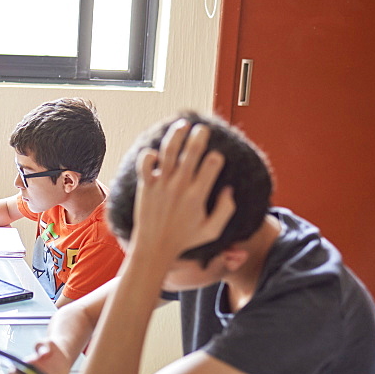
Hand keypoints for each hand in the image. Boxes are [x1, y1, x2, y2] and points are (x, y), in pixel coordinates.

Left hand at [130, 120, 235, 261]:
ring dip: (177, 135)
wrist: (154, 248)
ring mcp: (161, 184)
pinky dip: (150, 154)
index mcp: (197, 195)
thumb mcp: (212, 230)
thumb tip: (228, 189)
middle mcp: (179, 186)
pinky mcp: (146, 185)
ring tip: (183, 125)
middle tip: (203, 129)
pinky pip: (145, 162)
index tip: (215, 159)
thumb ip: (226, 210)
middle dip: (199, 136)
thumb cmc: (184, 239)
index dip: (216, 157)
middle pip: (192, 152)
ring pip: (169, 151)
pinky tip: (157, 154)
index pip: (212, 164)